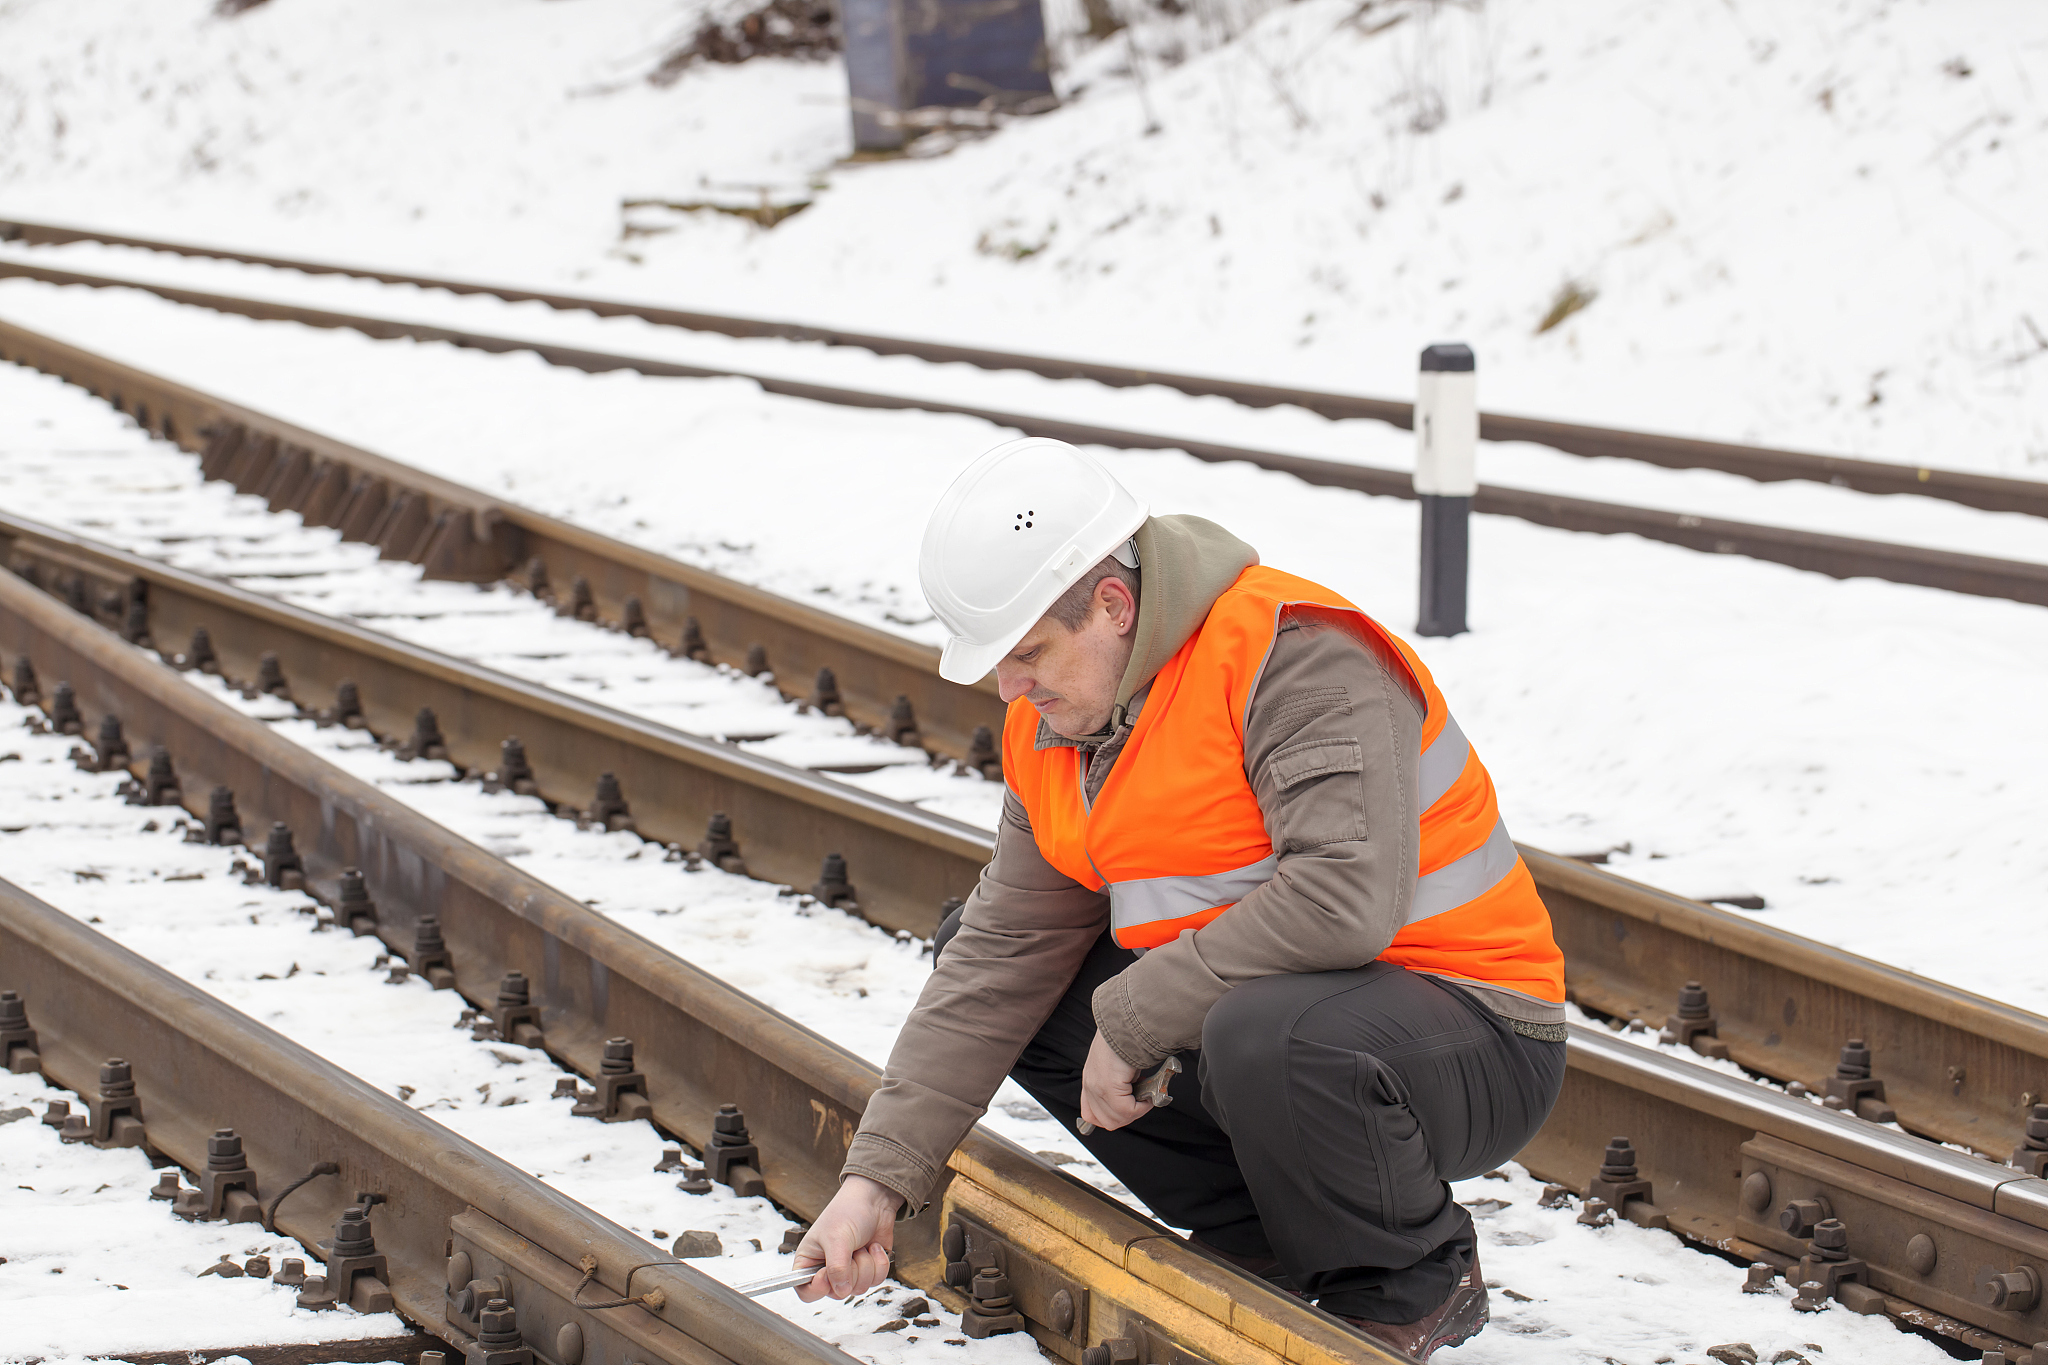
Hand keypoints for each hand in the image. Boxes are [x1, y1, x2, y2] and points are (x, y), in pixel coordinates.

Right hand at [792, 1174, 899, 1300]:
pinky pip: (876, 1281)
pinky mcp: (868, 1270)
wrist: (875, 1200)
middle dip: (851, 1271)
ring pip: (859, 1288)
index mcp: (810, 1261)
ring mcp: (849, 1271)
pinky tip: (874, 1247)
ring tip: (862, 1245)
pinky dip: (879, 1263)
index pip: (806, 1291)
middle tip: (851, 1249)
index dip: (817, 1289)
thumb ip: (837, 1268)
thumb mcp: (837, 1238)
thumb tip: (841, 1291)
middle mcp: (828, 1270)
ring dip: (866, 1265)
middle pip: (837, 1293)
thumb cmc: (848, 1211)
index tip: (827, 1274)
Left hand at [1079, 1030, 1147, 1131]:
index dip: (1111, 1118)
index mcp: (1090, 1080)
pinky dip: (1142, 1106)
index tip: (1128, 1109)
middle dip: (1128, 1116)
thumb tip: (1135, 1096)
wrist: (1125, 1023)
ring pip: (1116, 1119)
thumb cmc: (1126, 1038)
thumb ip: (1118, 1083)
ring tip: (1146, 1096)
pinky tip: (1148, 1094)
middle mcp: (1090, 1086)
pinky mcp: (1108, 1087)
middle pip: (1106, 1122)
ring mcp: (1097, 1088)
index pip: (1091, 1115)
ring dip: (1136, 1111)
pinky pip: (1127, 1110)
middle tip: (1141, 1102)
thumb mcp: (1117, 1064)